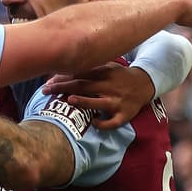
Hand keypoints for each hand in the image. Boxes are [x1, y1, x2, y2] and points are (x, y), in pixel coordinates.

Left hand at [41, 64, 155, 129]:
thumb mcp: (107, 67)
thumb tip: (62, 71)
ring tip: (70, 100)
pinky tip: (94, 123)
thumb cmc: (119, 76)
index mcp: (104, 73)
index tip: (47, 82)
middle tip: (45, 91)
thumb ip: (88, 69)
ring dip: (85, 102)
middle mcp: (110, 86)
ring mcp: (118, 102)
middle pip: (84, 86)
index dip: (63, 77)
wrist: (145, 84)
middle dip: (64, 88)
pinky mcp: (125, 114)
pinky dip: (104, 123)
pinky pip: (114, 122)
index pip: (81, 74)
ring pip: (99, 103)